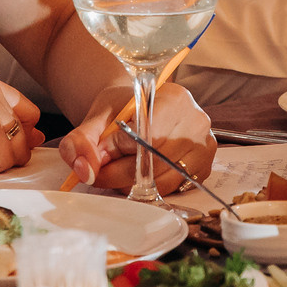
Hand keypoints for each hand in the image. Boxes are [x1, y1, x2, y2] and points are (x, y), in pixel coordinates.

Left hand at [57, 83, 213, 193]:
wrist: (139, 109)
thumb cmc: (122, 111)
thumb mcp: (97, 117)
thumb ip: (82, 140)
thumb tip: (84, 168)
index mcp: (174, 98)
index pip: (145, 136)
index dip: (115, 152)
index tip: (95, 156)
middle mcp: (196, 121)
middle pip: (154, 161)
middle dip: (118, 171)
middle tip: (98, 171)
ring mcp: (204, 147)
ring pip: (161, 180)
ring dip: (131, 183)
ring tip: (116, 170)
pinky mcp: (203, 168)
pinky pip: (170, 188)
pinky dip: (147, 187)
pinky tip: (136, 174)